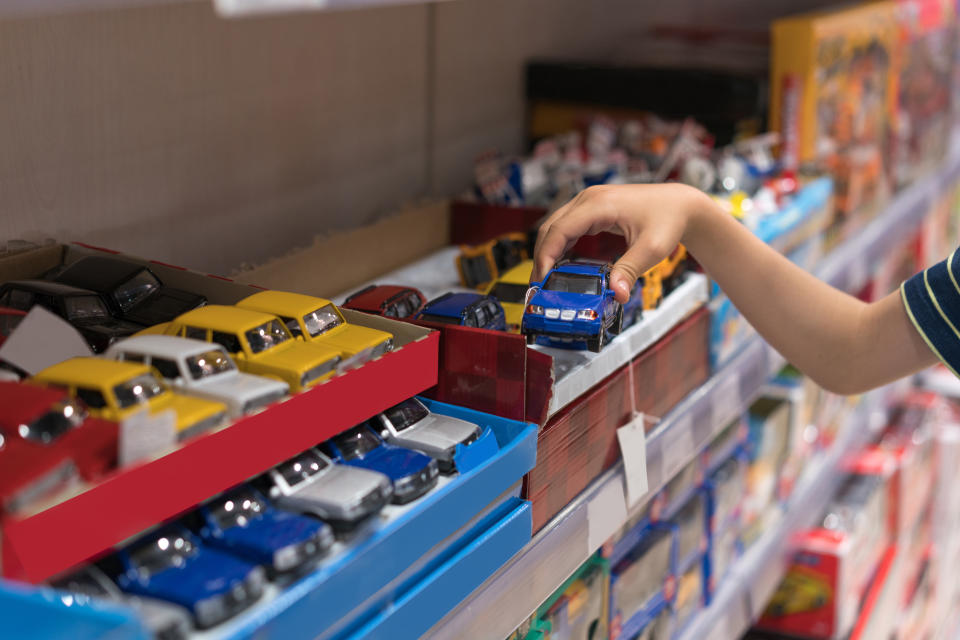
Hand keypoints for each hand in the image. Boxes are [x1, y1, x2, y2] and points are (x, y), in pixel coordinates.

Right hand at [531, 183, 705, 302]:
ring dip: (548, 250)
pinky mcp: (593, 208)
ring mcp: (589, 201)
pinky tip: (560, 265)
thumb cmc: (669, 219)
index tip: (542, 279)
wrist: (680, 204)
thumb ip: (630, 271)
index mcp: (599, 204)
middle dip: (541, 256)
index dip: (546, 255)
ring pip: (555, 226)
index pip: (559, 230)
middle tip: (539, 285)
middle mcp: (589, 198)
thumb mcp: (652, 249)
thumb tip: (617, 294)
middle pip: (551, 227)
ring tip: (546, 278)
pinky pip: (567, 226)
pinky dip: (559, 245)